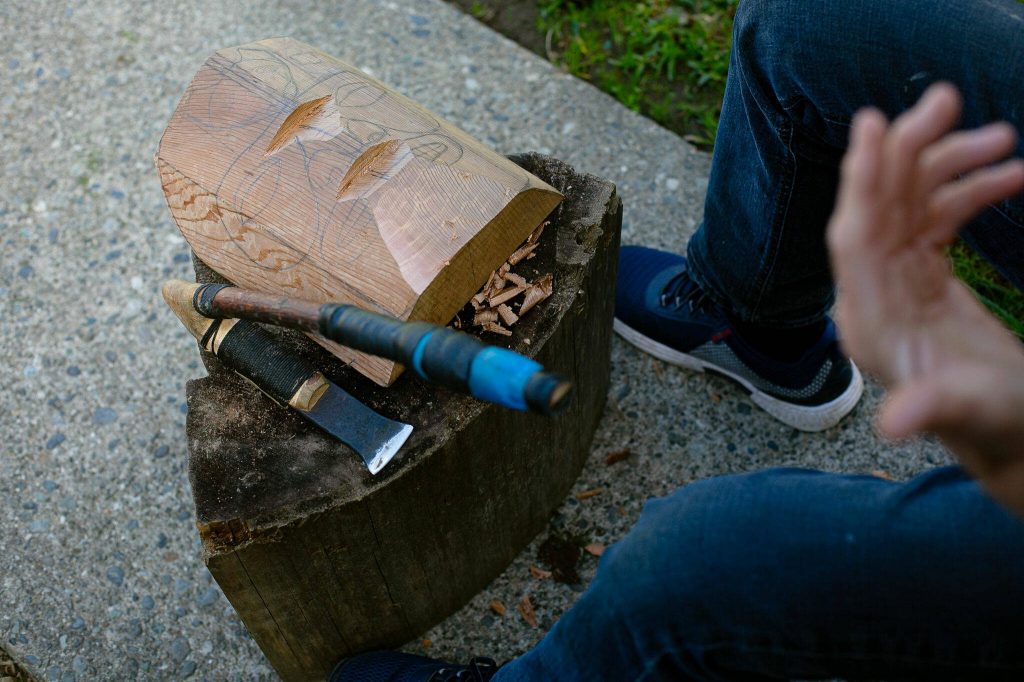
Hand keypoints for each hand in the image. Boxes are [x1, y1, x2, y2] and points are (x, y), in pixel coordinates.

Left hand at [827, 83, 1023, 515]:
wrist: (1010, 435)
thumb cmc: (994, 428)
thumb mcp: (972, 415)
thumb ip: (933, 410)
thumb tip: (896, 425)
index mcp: (870, 321)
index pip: (856, 238)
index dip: (863, 181)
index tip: (872, 123)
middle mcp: (873, 296)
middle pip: (880, 208)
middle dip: (907, 152)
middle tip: (945, 98)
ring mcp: (898, 286)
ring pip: (911, 206)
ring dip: (948, 165)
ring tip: (1004, 137)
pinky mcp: (924, 281)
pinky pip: (938, 220)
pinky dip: (970, 192)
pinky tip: (1012, 174)